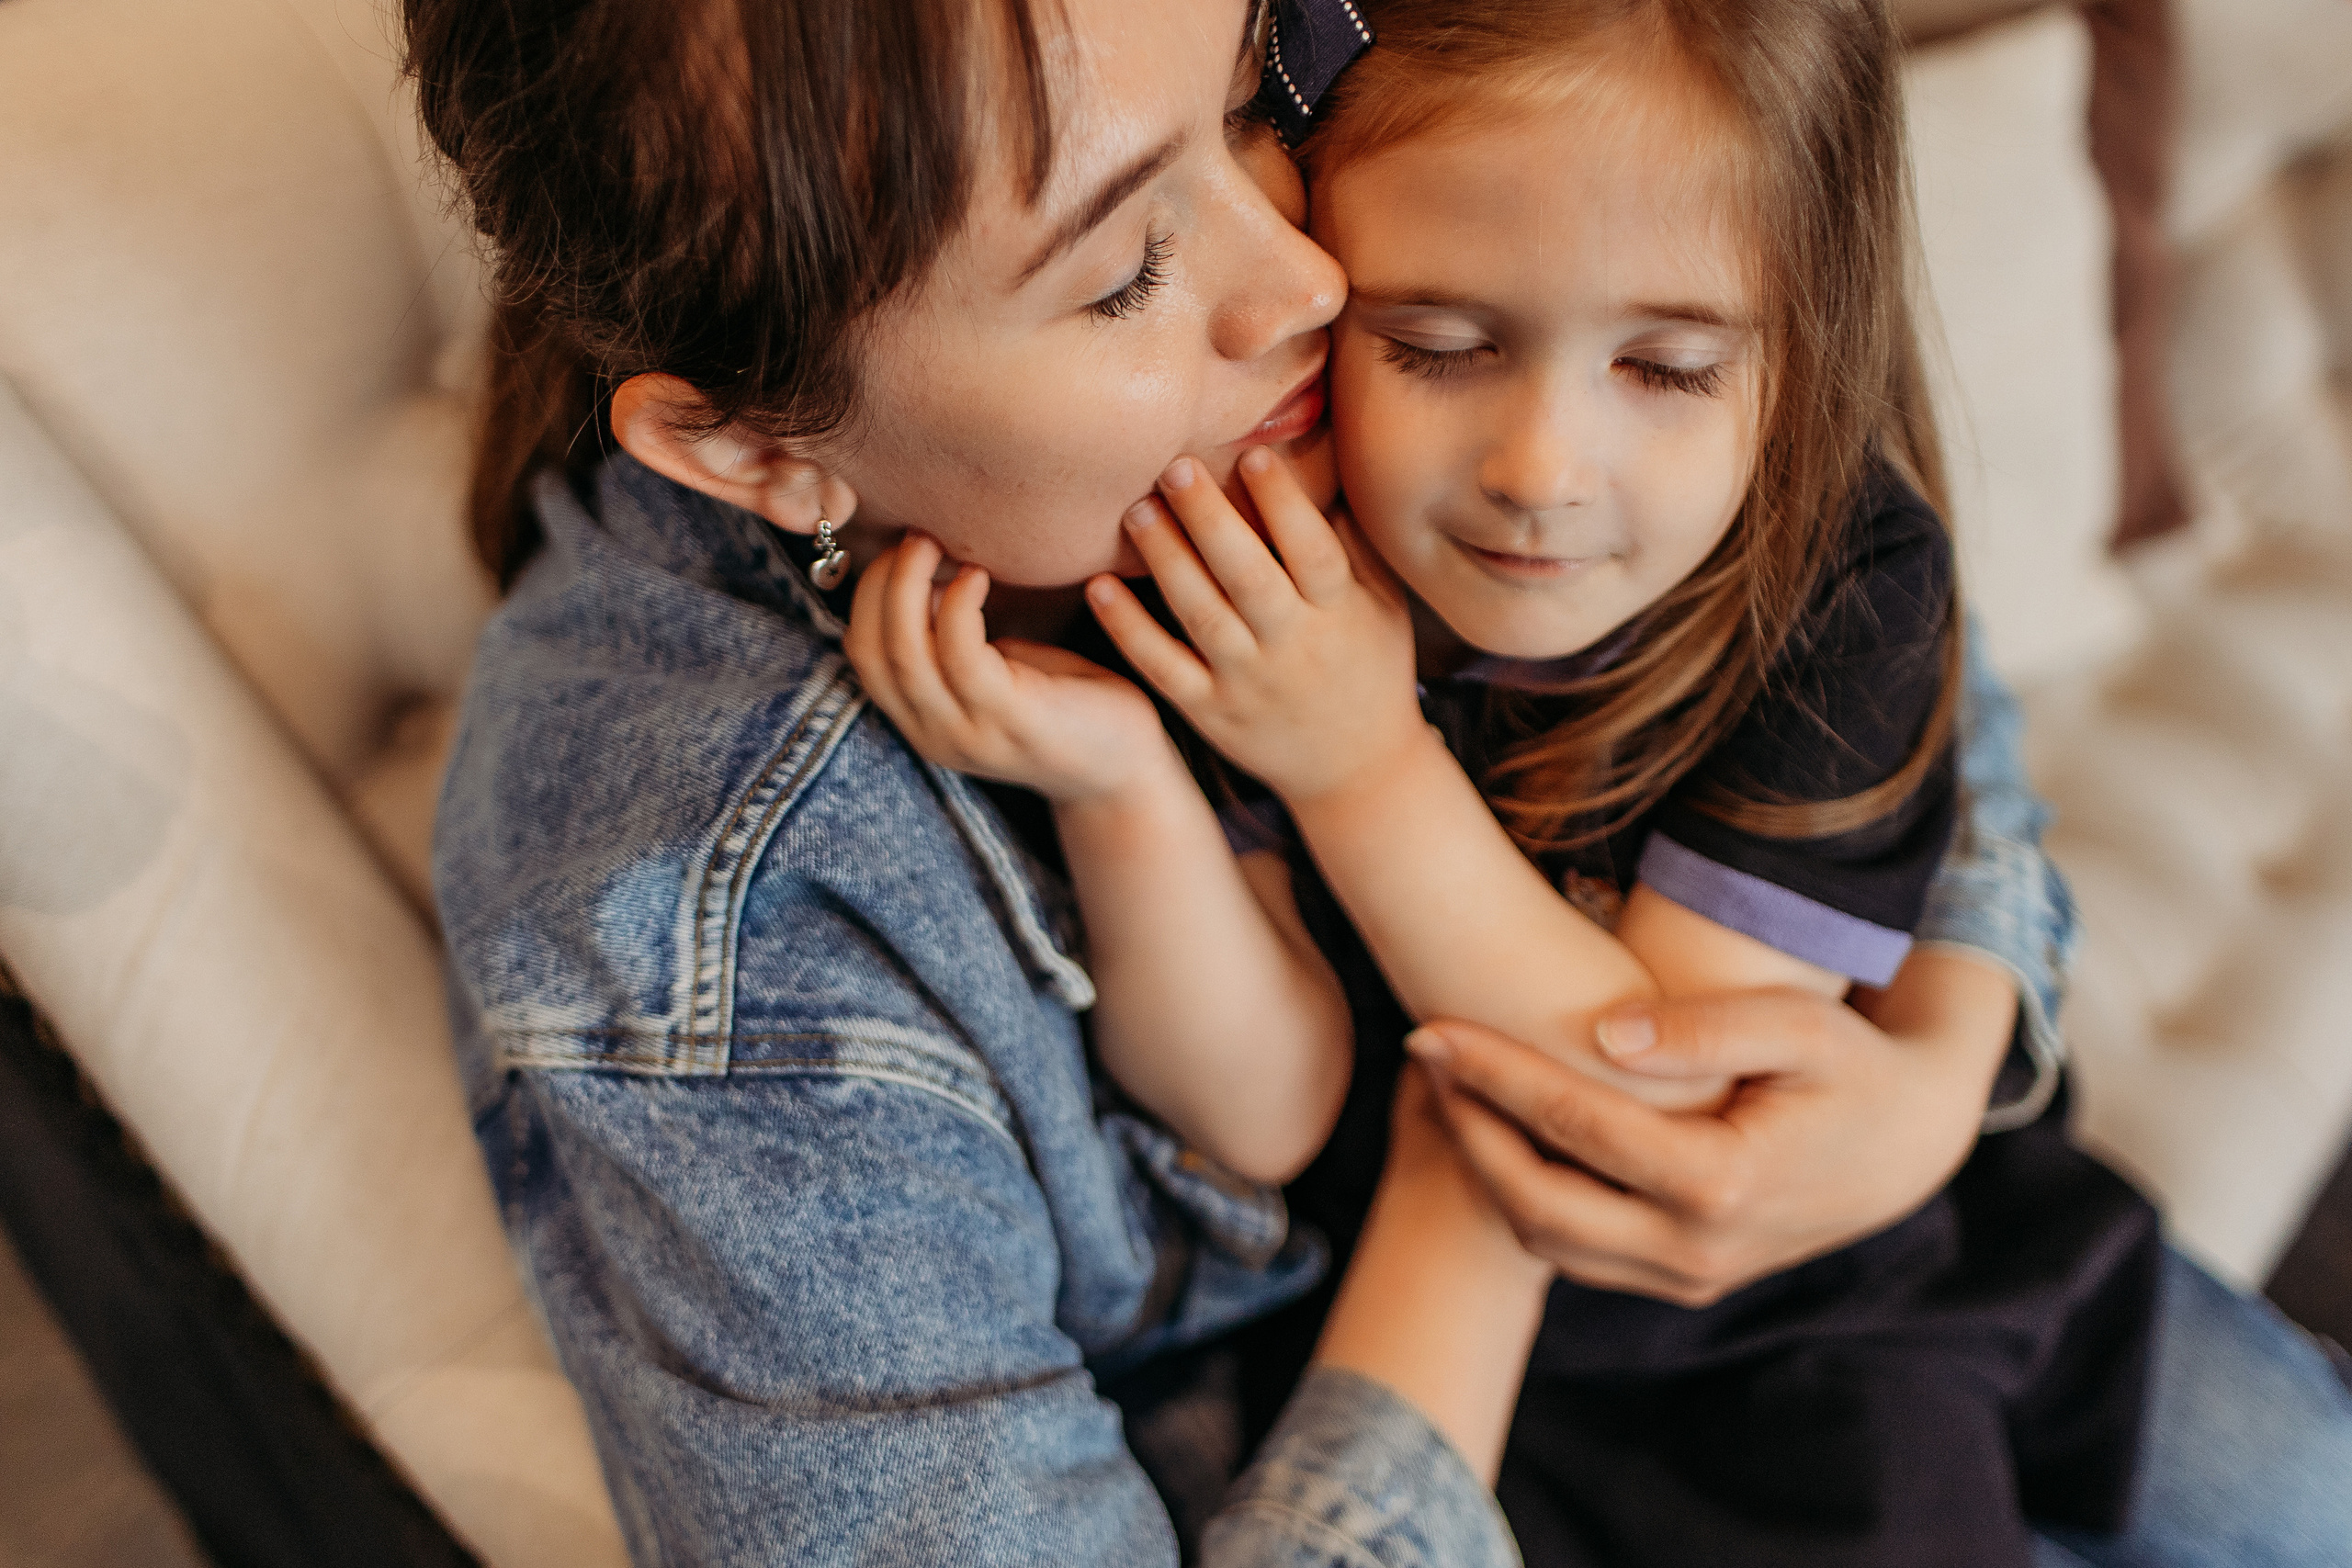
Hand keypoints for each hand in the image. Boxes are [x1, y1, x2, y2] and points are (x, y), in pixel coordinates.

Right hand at [846, 532, 1175, 802]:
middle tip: (916, 536)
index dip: (869, 594)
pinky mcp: (1012, 719)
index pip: (863, 653)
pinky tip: (977, 576)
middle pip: (873, 650)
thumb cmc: (1066, 704)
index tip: (899, 550)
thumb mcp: (996, 670)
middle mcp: (934, 734)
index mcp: (923, 721)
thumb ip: (954, 639)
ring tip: (935, 544)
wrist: (1127, 769)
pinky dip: (959, 605)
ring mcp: (970, 732)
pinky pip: (962, 654)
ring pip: (908, 653)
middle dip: (882, 583)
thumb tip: (926, 578)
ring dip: (910, 585)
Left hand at [1085, 447, 1421, 801]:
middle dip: (1209, 519)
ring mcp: (1247, 681)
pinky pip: (1163, 667)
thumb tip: (1323, 474)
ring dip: (1165, 560)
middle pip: (1247, 576)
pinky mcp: (1209, 711)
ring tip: (1136, 511)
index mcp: (1339, 613)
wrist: (1357, 772)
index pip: (1312, 551)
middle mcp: (1292, 645)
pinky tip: (1099, 587)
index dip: (1284, 504)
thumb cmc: (1372, 669)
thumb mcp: (1384, 609)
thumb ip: (1355, 547)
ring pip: (1201, 614)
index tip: (1253, 455)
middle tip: (1174, 468)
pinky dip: (1129, 629)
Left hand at [1408, 949, 2014, 1306]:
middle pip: (1536, 1202)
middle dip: (1465, 1129)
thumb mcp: (1801, 1025)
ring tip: (1450, 1087)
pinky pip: (1574, 1252)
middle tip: (1425, 1058)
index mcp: (1723, 1185)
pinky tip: (1498, 1128)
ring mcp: (1687, 1279)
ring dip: (1484, 1167)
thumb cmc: (1854, 1066)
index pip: (1573, 1127)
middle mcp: (1697, 1251)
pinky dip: (1522, 1195)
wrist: (1909, 1146)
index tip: (1432, 1028)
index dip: (1492, 1074)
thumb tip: (1601, 1032)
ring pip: (1546, 1240)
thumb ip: (1705, 1027)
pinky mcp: (1679, 1282)